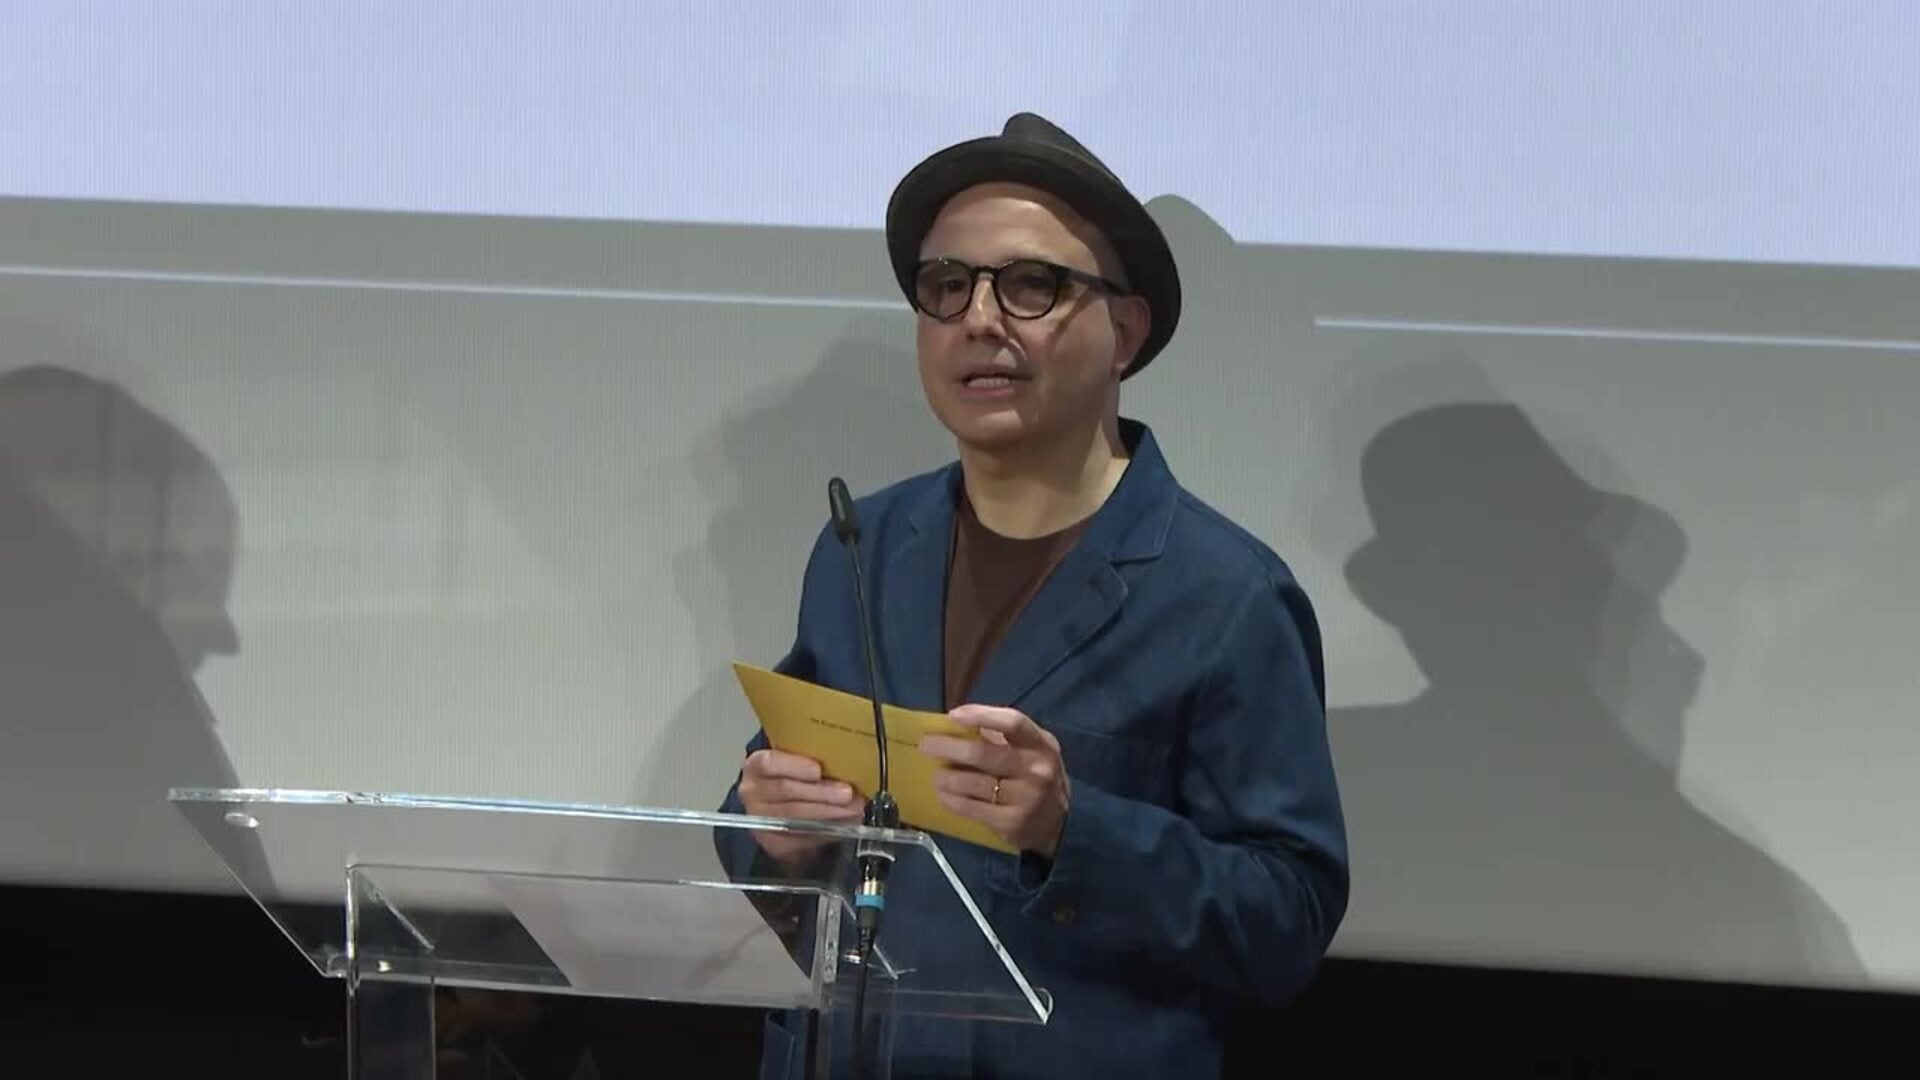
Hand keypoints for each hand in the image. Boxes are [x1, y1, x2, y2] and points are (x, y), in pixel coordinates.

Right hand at [738, 748, 864, 863]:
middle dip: (821, 792)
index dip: (794, 766)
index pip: (769, 763)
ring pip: (795, 817)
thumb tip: (846, 760)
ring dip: (829, 813)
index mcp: (756, 766)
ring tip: (853, 809)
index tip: (817, 770)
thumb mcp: (796, 762)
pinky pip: (802, 838)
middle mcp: (753, 793)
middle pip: (786, 791)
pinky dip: (828, 831)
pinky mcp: (774, 843)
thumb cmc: (792, 778)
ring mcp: (761, 820)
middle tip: (847, 793)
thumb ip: (812, 759)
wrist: (777, 809)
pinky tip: (846, 824)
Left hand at [922, 704, 1068, 857]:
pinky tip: (943, 795)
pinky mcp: (1012, 823)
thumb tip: (956, 725)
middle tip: (926, 745)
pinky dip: (953, 800)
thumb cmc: (1035, 777)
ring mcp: (1026, 798)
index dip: (981, 715)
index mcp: (1041, 744)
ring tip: (936, 775)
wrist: (1059, 825)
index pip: (1013, 722)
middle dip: (950, 747)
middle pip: (985, 754)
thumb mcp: (1031, 752)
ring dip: (948, 777)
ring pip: (975, 783)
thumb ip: (1002, 738)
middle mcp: (1036, 769)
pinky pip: (973, 808)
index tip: (953, 716)